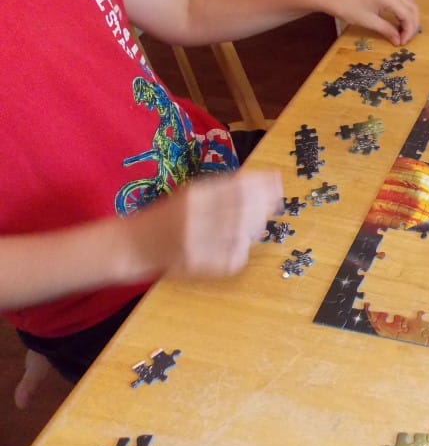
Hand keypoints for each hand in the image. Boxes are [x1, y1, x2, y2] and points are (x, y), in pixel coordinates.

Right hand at [140, 170, 282, 279]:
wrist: (132, 244)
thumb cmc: (168, 215)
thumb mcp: (193, 193)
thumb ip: (225, 187)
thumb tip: (267, 180)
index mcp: (194, 194)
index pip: (238, 186)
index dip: (263, 184)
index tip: (278, 182)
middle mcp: (194, 216)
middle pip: (243, 210)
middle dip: (264, 206)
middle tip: (273, 205)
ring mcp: (194, 242)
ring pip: (241, 234)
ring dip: (256, 228)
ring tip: (257, 223)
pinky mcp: (195, 264)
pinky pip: (232, 258)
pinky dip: (243, 250)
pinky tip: (241, 244)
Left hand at [328, 0, 419, 44]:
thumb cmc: (347, 8)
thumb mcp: (368, 21)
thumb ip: (387, 30)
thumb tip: (399, 41)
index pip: (408, 15)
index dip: (408, 31)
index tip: (402, 43)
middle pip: (412, 7)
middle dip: (412, 24)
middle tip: (405, 38)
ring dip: (410, 14)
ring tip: (403, 28)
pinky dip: (404, 3)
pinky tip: (399, 11)